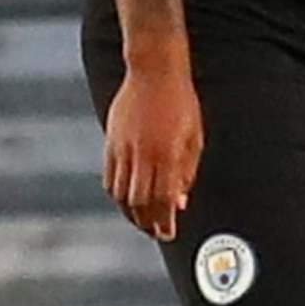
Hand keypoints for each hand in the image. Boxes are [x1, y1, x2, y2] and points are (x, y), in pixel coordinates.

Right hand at [103, 67, 201, 240]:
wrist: (153, 72)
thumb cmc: (181, 103)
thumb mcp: (194, 137)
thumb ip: (187, 172)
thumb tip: (180, 202)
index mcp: (167, 155)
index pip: (163, 201)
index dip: (165, 222)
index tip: (168, 233)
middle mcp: (143, 155)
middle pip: (140, 203)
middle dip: (148, 223)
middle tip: (157, 232)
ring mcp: (123, 150)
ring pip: (121, 195)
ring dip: (131, 213)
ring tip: (142, 221)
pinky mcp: (110, 143)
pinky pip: (110, 179)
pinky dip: (117, 195)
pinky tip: (126, 200)